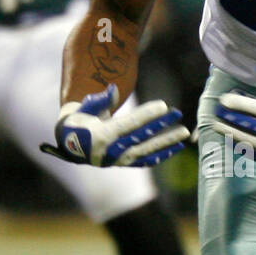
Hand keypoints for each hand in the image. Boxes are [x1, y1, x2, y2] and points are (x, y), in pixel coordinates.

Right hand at [44, 85, 188, 167]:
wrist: (71, 145)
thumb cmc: (82, 120)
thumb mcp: (86, 108)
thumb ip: (101, 100)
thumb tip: (113, 89)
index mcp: (102, 135)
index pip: (129, 124)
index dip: (147, 114)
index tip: (163, 105)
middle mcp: (112, 151)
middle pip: (141, 136)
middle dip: (161, 125)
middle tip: (178, 113)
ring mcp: (119, 160)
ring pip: (147, 150)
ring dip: (167, 141)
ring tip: (184, 131)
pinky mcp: (125, 164)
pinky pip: (146, 160)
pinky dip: (162, 154)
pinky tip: (177, 147)